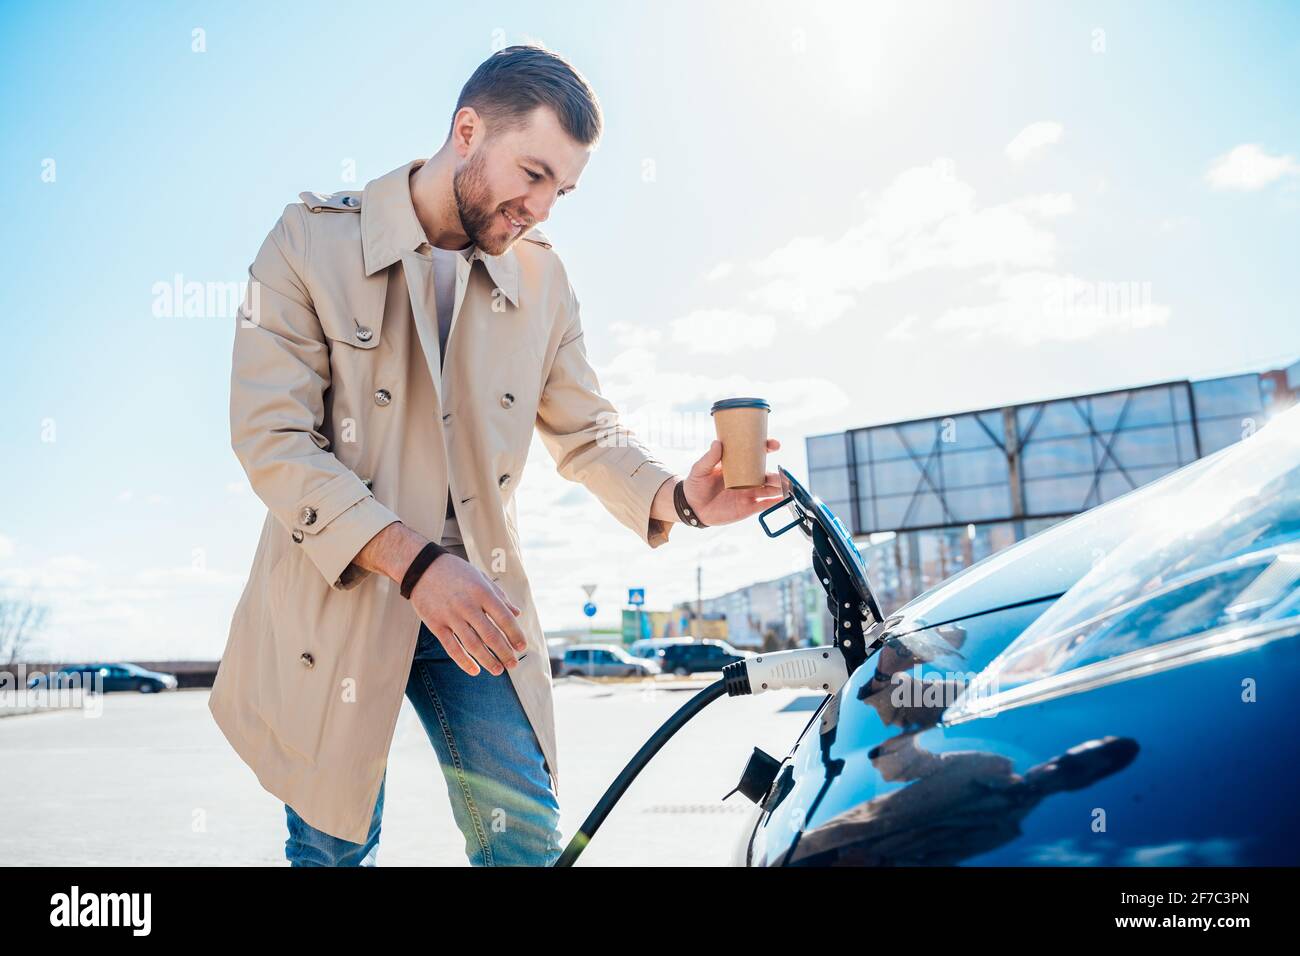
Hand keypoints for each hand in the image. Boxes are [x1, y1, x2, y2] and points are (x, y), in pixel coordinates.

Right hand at [409, 552, 526, 676]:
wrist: (422, 567)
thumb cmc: (456, 572)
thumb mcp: (481, 578)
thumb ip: (500, 596)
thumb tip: (517, 613)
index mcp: (482, 592)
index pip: (504, 618)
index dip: (515, 634)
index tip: (522, 646)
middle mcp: (468, 605)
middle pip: (490, 635)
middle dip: (505, 652)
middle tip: (513, 664)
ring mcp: (451, 616)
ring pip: (473, 645)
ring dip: (487, 660)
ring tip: (498, 670)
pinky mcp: (435, 624)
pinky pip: (452, 647)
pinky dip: (464, 661)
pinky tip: (474, 670)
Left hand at [681, 437, 784, 525]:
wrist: (691, 507)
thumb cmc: (695, 485)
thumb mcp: (700, 469)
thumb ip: (709, 458)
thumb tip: (717, 442)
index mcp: (737, 465)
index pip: (756, 454)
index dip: (766, 448)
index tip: (773, 445)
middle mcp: (746, 478)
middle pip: (766, 474)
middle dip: (778, 472)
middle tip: (783, 472)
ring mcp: (748, 493)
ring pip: (769, 489)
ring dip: (780, 487)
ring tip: (787, 485)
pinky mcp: (748, 507)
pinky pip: (764, 505)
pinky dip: (775, 502)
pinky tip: (783, 500)